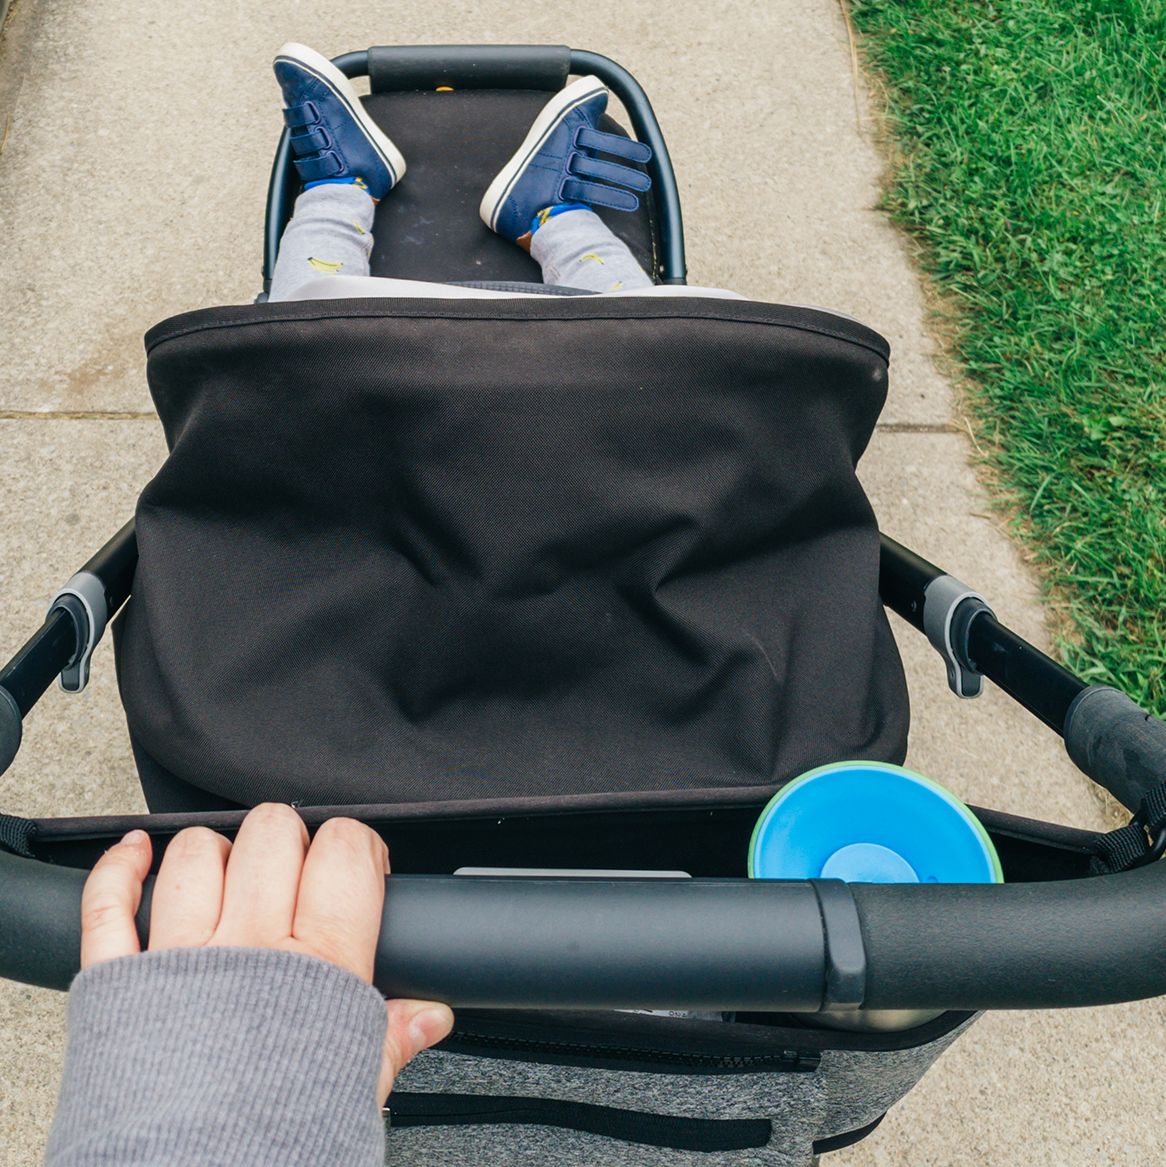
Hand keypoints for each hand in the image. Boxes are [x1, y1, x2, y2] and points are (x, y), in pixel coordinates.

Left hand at [80, 804, 453, 1102]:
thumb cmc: (272, 1146)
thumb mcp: (354, 1090)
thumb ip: (393, 1040)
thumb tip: (431, 1015)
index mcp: (318, 970)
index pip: (345, 856)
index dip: (355, 845)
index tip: (356, 862)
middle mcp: (250, 949)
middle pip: (273, 833)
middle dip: (291, 838)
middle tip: (296, 871)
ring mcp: (180, 959)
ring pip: (198, 853)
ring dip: (217, 851)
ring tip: (230, 874)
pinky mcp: (119, 983)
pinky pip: (109, 903)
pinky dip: (119, 866)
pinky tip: (135, 851)